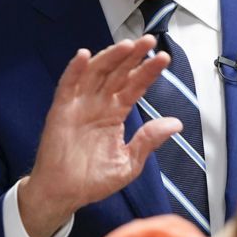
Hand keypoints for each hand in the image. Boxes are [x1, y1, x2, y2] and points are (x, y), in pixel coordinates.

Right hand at [19, 37, 179, 236]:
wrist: (65, 195)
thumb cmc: (93, 180)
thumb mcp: (129, 162)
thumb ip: (149, 140)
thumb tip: (176, 123)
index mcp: (115, 113)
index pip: (135, 86)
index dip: (148, 72)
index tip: (164, 58)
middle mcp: (98, 104)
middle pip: (118, 73)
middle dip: (133, 56)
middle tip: (149, 41)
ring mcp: (79, 105)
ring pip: (96, 73)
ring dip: (110, 57)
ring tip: (126, 45)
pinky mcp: (61, 111)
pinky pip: (67, 86)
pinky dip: (74, 70)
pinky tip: (84, 56)